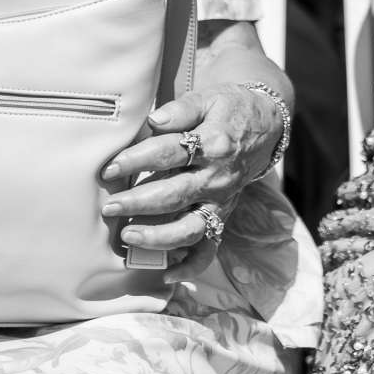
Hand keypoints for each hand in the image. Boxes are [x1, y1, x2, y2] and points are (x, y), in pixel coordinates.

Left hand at [101, 51, 288, 273]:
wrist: (264, 125)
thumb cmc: (227, 110)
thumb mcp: (209, 98)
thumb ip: (182, 109)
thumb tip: (155, 120)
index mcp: (215, 144)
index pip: (170, 152)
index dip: (136, 160)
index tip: (109, 167)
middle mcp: (219, 177)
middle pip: (176, 194)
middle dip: (139, 203)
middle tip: (109, 207)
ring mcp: (222, 201)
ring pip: (192, 227)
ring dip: (159, 236)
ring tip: (128, 236)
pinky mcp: (222, 216)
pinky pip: (210, 248)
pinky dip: (190, 266)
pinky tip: (165, 275)